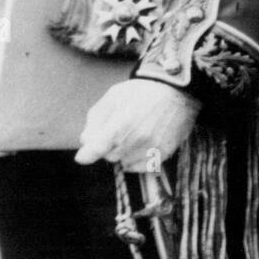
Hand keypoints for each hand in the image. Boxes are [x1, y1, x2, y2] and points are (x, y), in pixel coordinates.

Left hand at [74, 79, 199, 171]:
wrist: (176, 90)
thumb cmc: (142, 90)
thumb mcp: (113, 96)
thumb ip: (95, 119)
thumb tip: (86, 142)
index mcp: (120, 125)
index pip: (97, 149)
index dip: (87, 154)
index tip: (82, 157)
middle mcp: (135, 141)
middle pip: (109, 157)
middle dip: (109, 146)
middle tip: (119, 129)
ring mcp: (150, 150)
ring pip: (125, 163)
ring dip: (124, 153)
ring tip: (133, 134)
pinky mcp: (163, 155)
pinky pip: (141, 167)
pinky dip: (137, 159)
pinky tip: (141, 144)